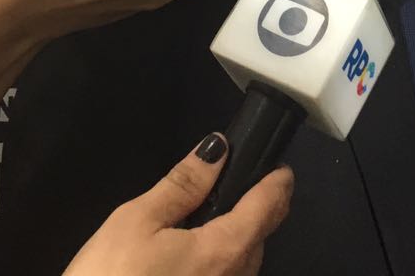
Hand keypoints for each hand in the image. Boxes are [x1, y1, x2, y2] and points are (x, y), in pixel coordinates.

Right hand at [64, 134, 293, 275]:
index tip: (277, 166)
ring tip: (216, 218)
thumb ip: (183, 184)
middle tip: (242, 185)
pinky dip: (221, 264)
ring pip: (246, 263)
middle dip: (259, 208)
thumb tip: (217, 150)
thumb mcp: (137, 222)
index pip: (270, 206)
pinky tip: (194, 258)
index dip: (277, 180)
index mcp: (225, 250)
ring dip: (241, 238)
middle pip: (262, 236)